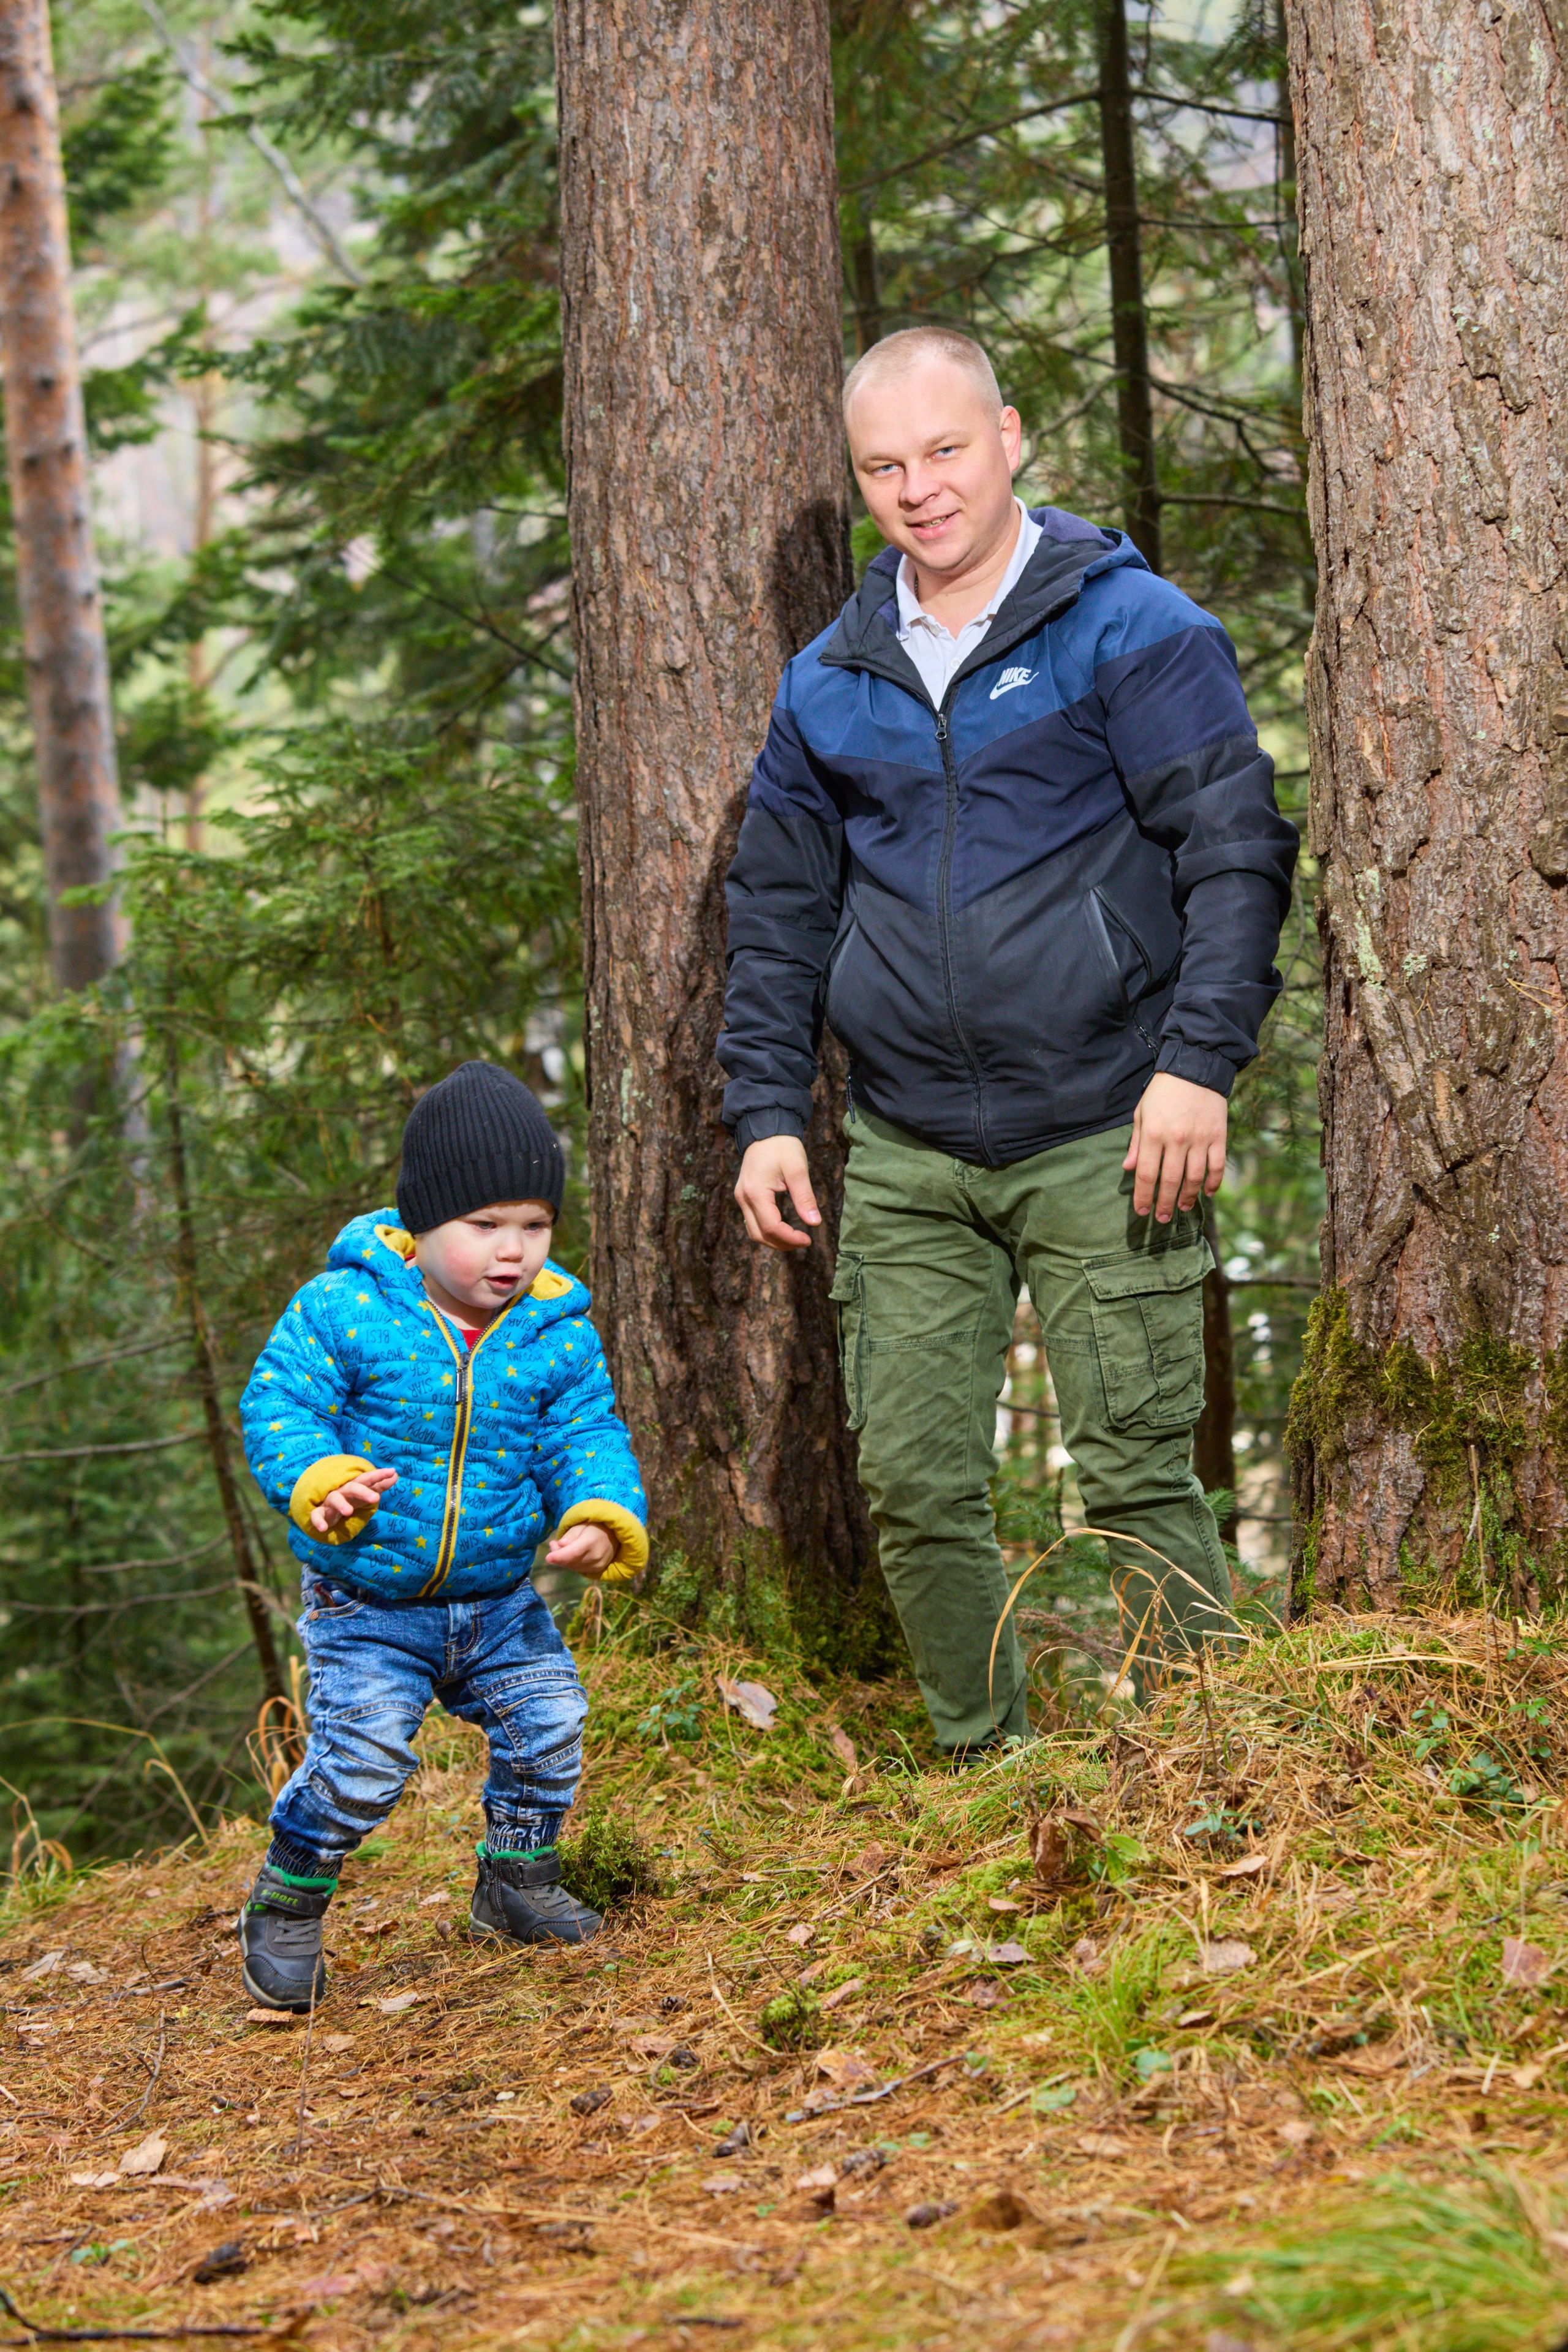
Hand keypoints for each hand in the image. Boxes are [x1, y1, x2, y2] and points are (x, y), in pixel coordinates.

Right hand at [309, 1464, 396, 1535]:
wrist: (325, 1508)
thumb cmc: (349, 1499)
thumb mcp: (364, 1493)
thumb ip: (379, 1485)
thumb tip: (396, 1474)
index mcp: (354, 1486)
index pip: (367, 1478)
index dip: (378, 1475)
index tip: (392, 1471)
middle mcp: (342, 1491)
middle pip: (352, 1488)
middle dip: (363, 1492)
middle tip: (375, 1498)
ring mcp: (330, 1502)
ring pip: (334, 1499)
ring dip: (341, 1504)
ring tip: (349, 1512)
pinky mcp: (320, 1513)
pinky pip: (316, 1515)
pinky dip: (318, 1521)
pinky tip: (323, 1529)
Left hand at [545, 1521, 616, 1577]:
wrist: (616, 1535)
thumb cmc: (597, 1526)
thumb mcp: (583, 1524)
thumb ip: (572, 1534)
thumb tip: (561, 1544)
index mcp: (591, 1542)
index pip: (572, 1553)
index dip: (559, 1556)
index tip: (547, 1557)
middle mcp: (595, 1556)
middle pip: (571, 1561)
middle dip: (558, 1556)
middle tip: (552, 1545)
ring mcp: (597, 1565)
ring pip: (574, 1567)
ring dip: (563, 1560)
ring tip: (559, 1548)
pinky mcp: (597, 1570)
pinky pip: (579, 1569)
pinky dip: (571, 1563)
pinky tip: (568, 1555)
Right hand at [735, 1135, 821, 1250]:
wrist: (765, 1128)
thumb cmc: (782, 1146)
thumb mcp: (797, 1169)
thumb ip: (805, 1197)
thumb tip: (815, 1223)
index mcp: (755, 1192)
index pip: (771, 1227)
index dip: (790, 1238)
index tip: (808, 1239)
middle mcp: (743, 1197)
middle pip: (759, 1235)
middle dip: (782, 1243)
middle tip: (804, 1242)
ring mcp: (741, 1197)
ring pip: (754, 1231)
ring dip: (774, 1240)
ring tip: (795, 1239)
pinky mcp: (744, 1195)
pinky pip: (753, 1222)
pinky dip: (767, 1231)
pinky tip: (783, 1229)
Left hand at [1124, 1074, 1226, 1222]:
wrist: (1195, 1067)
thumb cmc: (1163, 1091)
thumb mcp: (1142, 1113)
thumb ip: (1136, 1143)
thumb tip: (1129, 1169)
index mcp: (1154, 1134)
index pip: (1146, 1175)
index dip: (1143, 1196)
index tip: (1141, 1210)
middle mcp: (1177, 1140)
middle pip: (1170, 1181)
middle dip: (1164, 1204)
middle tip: (1161, 1218)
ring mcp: (1200, 1139)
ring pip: (1195, 1178)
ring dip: (1188, 1198)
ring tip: (1182, 1208)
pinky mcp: (1219, 1136)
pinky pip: (1217, 1166)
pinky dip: (1213, 1183)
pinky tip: (1207, 1193)